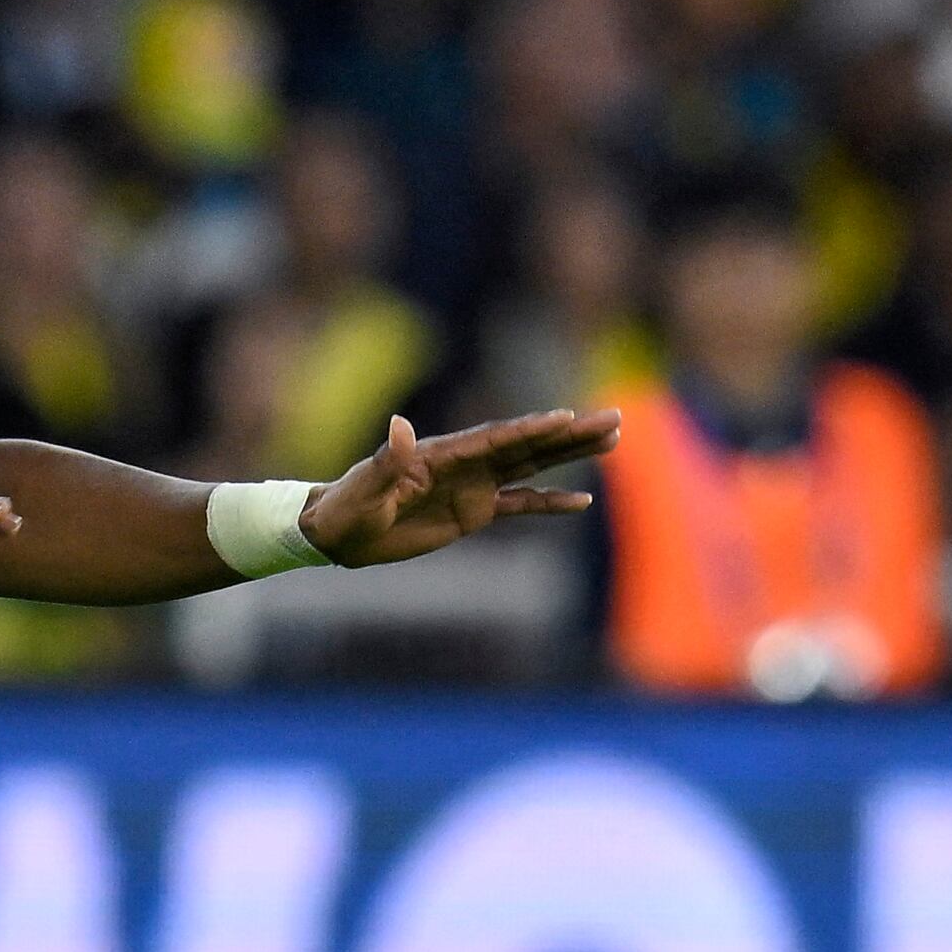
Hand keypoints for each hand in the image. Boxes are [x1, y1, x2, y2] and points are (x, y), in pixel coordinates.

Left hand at [299, 408, 614, 566]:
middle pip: (526, 445)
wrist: (337, 534)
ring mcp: (473, 486)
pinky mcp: (473, 512)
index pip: (495, 439)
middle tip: (614, 418)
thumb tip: (398, 426)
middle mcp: (465, 464)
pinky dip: (549, 503)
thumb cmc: (345, 510)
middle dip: (570, 434)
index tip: (567, 417)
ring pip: (532, 467)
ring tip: (611, 440)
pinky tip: (581, 501)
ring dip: (570, 455)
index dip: (531, 429)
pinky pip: (519, 505)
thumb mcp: (364, 490)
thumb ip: (387, 462)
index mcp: (441, 455)